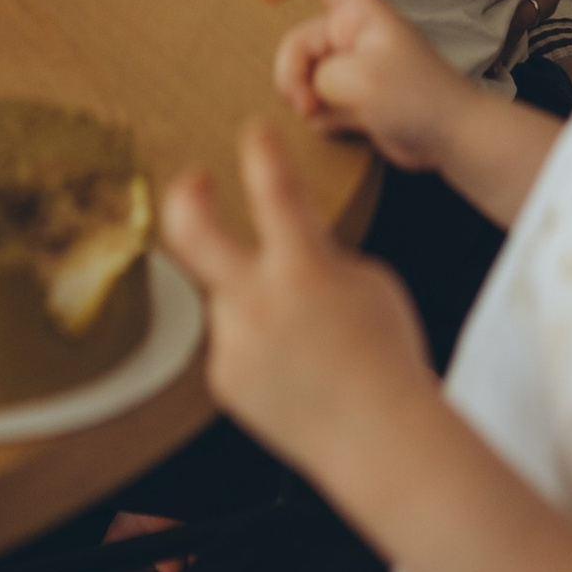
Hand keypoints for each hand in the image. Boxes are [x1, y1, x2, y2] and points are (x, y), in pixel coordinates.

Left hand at [162, 122, 432, 475]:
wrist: (379, 440)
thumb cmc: (386, 358)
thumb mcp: (368, 281)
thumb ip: (318, 253)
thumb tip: (290, 244)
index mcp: (302, 268)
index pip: (272, 187)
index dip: (259, 150)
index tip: (253, 131)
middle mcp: (257, 301)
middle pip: (190, 231)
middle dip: (186, 194)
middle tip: (194, 180)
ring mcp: (234, 341)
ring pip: (228, 295)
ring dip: (255, 298)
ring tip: (303, 338)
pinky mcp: (223, 376)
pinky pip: (233, 339)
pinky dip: (258, 342)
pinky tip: (293, 368)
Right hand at [264, 0, 470, 172]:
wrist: (452, 138)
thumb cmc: (418, 98)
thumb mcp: (358, 80)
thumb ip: (318, 76)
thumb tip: (308, 93)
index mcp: (361, 14)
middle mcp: (355, 36)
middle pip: (300, 42)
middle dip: (294, 75)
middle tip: (306, 106)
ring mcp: (354, 68)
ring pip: (306, 76)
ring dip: (305, 98)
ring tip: (323, 117)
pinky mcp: (355, 98)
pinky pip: (319, 101)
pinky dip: (320, 116)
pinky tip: (335, 128)